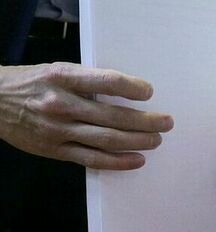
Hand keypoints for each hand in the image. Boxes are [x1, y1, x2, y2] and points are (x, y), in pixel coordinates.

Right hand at [0, 62, 172, 169]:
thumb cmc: (32, 82)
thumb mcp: (57, 70)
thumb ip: (88, 80)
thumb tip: (129, 89)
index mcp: (63, 77)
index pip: (106, 81)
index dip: (132, 88)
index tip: (150, 92)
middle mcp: (61, 104)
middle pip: (113, 116)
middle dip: (146, 121)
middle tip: (167, 122)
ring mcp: (58, 130)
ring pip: (106, 139)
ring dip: (138, 141)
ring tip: (157, 139)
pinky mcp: (55, 150)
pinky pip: (92, 159)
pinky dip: (118, 161)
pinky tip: (137, 159)